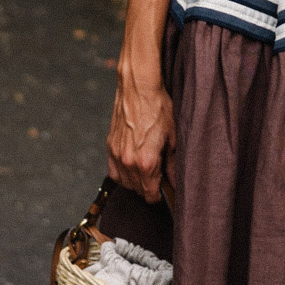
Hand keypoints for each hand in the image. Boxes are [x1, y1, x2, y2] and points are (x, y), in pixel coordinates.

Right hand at [106, 62, 174, 202]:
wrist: (138, 88)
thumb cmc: (158, 108)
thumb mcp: (173, 136)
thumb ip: (173, 164)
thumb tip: (174, 181)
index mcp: (146, 162)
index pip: (150, 195)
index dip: (160, 196)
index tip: (165, 190)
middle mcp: (128, 162)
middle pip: (137, 190)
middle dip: (149, 187)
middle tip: (160, 176)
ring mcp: (117, 155)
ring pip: (125, 183)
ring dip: (136, 182)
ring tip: (148, 170)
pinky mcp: (110, 146)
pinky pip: (114, 171)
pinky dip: (122, 173)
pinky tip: (132, 166)